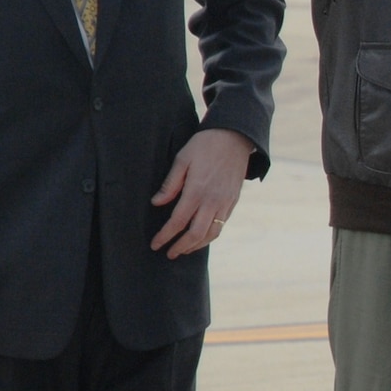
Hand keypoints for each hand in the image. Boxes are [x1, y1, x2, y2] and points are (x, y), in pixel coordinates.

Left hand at [151, 127, 251, 257]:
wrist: (235, 137)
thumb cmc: (205, 145)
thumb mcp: (182, 159)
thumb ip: (170, 184)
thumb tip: (156, 203)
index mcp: (197, 191)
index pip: (178, 221)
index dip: (165, 236)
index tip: (155, 244)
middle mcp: (212, 201)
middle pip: (195, 234)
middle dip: (180, 247)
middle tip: (168, 253)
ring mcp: (225, 203)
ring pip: (211, 234)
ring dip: (196, 246)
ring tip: (183, 250)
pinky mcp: (232, 202)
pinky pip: (221, 226)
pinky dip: (209, 236)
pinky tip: (200, 238)